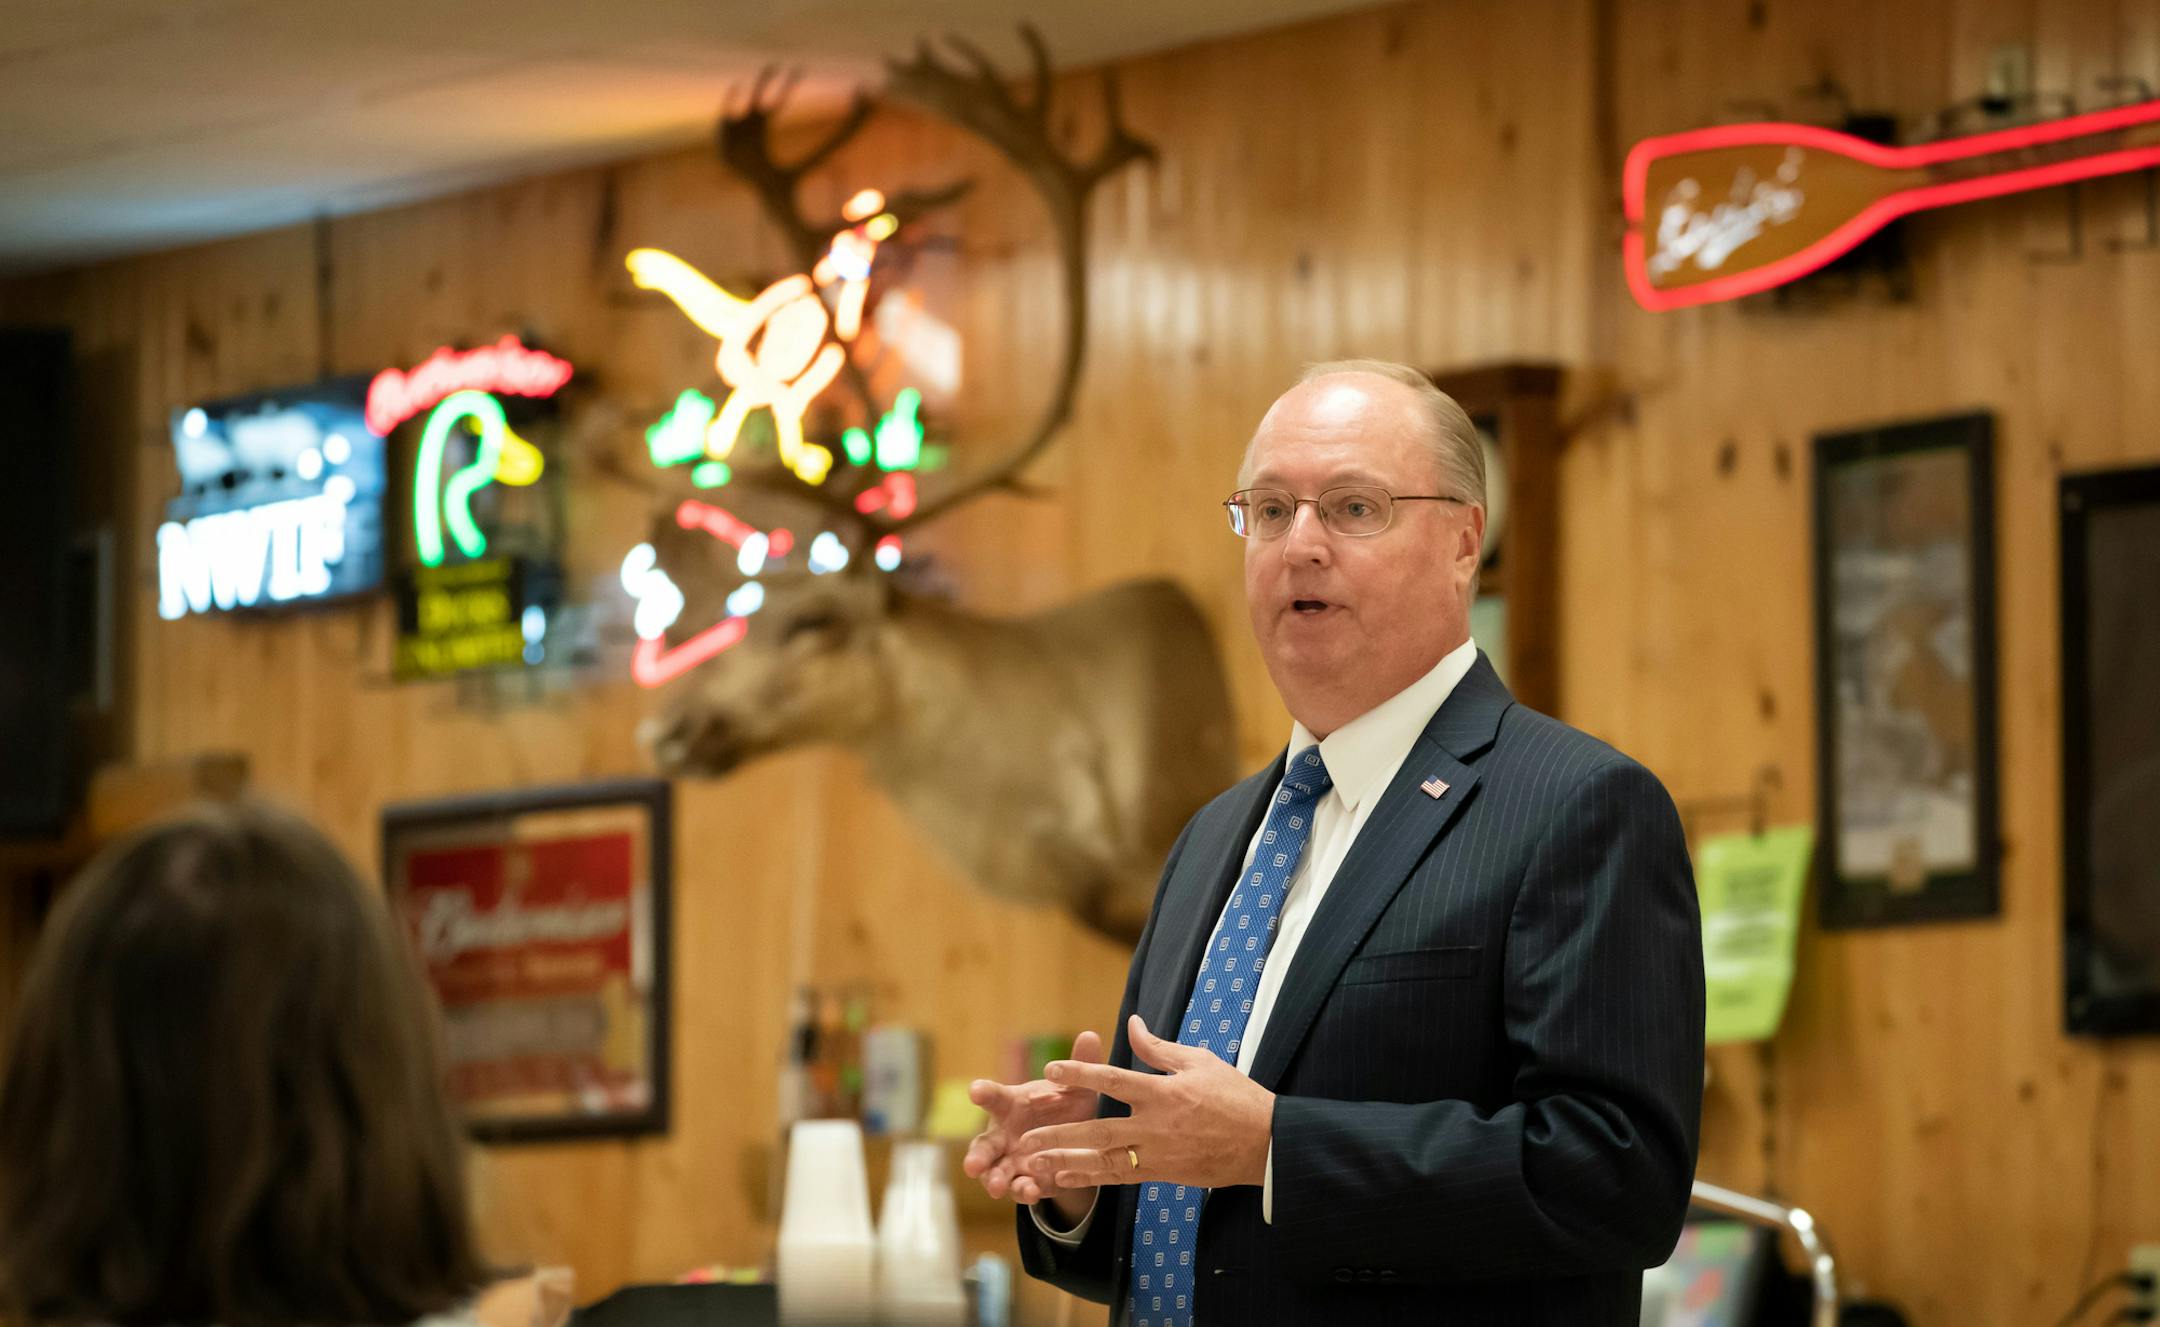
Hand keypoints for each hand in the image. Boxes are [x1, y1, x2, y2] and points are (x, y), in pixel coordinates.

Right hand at [963, 1029, 1106, 1211]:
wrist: (1074, 1141)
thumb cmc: (1064, 1107)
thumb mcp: (1075, 1088)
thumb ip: (1079, 1065)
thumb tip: (1090, 1035)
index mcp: (1011, 1104)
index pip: (993, 1097)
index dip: (984, 1093)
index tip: (975, 1090)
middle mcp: (1003, 1134)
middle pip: (984, 1145)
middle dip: (977, 1155)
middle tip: (972, 1165)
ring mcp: (1011, 1160)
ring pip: (995, 1172)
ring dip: (995, 1179)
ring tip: (998, 1187)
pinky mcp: (1024, 1180)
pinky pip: (1020, 1188)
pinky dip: (1024, 1190)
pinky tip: (1032, 1191)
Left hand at [1018, 1014, 1274, 1190]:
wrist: (1264, 1142)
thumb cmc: (1235, 1095)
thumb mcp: (1199, 1061)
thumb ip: (1158, 1048)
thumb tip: (1131, 1023)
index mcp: (1163, 1092)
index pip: (1113, 1080)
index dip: (1080, 1073)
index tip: (1051, 1070)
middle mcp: (1155, 1125)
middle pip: (1098, 1131)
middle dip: (1059, 1135)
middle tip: (1024, 1138)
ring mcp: (1157, 1154)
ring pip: (1104, 1160)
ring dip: (1066, 1163)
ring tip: (1032, 1164)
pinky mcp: (1162, 1173)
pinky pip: (1119, 1177)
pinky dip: (1090, 1178)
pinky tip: (1064, 1179)